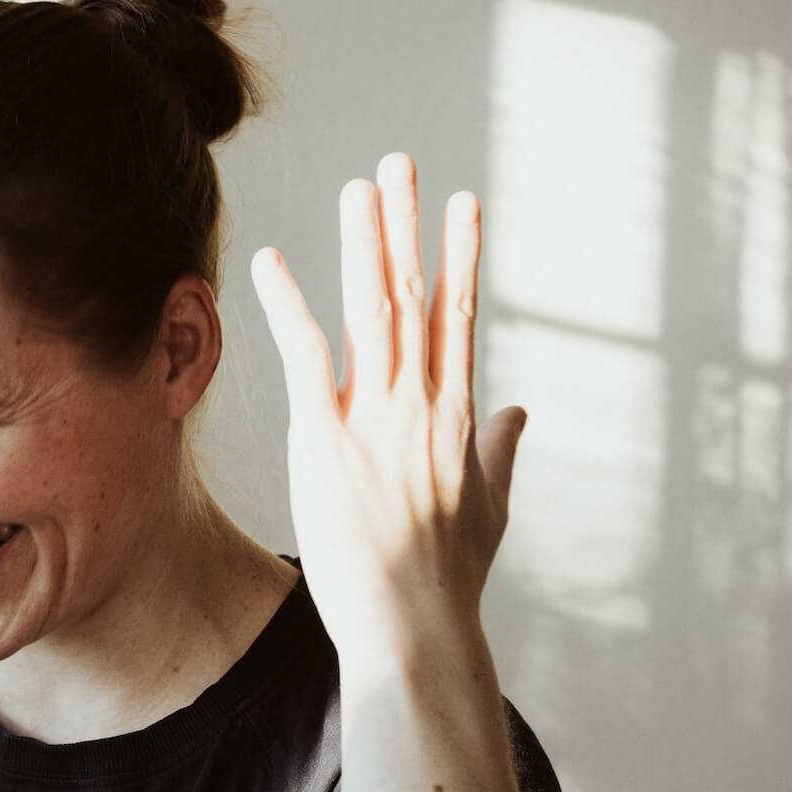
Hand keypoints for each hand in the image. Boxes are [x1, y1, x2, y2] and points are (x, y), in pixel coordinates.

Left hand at [249, 151, 527, 663]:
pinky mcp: (326, 440)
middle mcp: (421, 405)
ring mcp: (375, 419)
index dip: (460, 255)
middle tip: (400, 164)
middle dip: (408, 226)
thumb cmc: (447, 580)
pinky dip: (289, 304)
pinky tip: (273, 262)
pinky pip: (305, 356)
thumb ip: (500, 454)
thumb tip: (518, 415)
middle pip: (416, 296)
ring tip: (359, 187)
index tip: (463, 202)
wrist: (413, 626)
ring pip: (372, 310)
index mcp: (458, 417)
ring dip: (365, 244)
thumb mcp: (489, 512)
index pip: (458, 317)